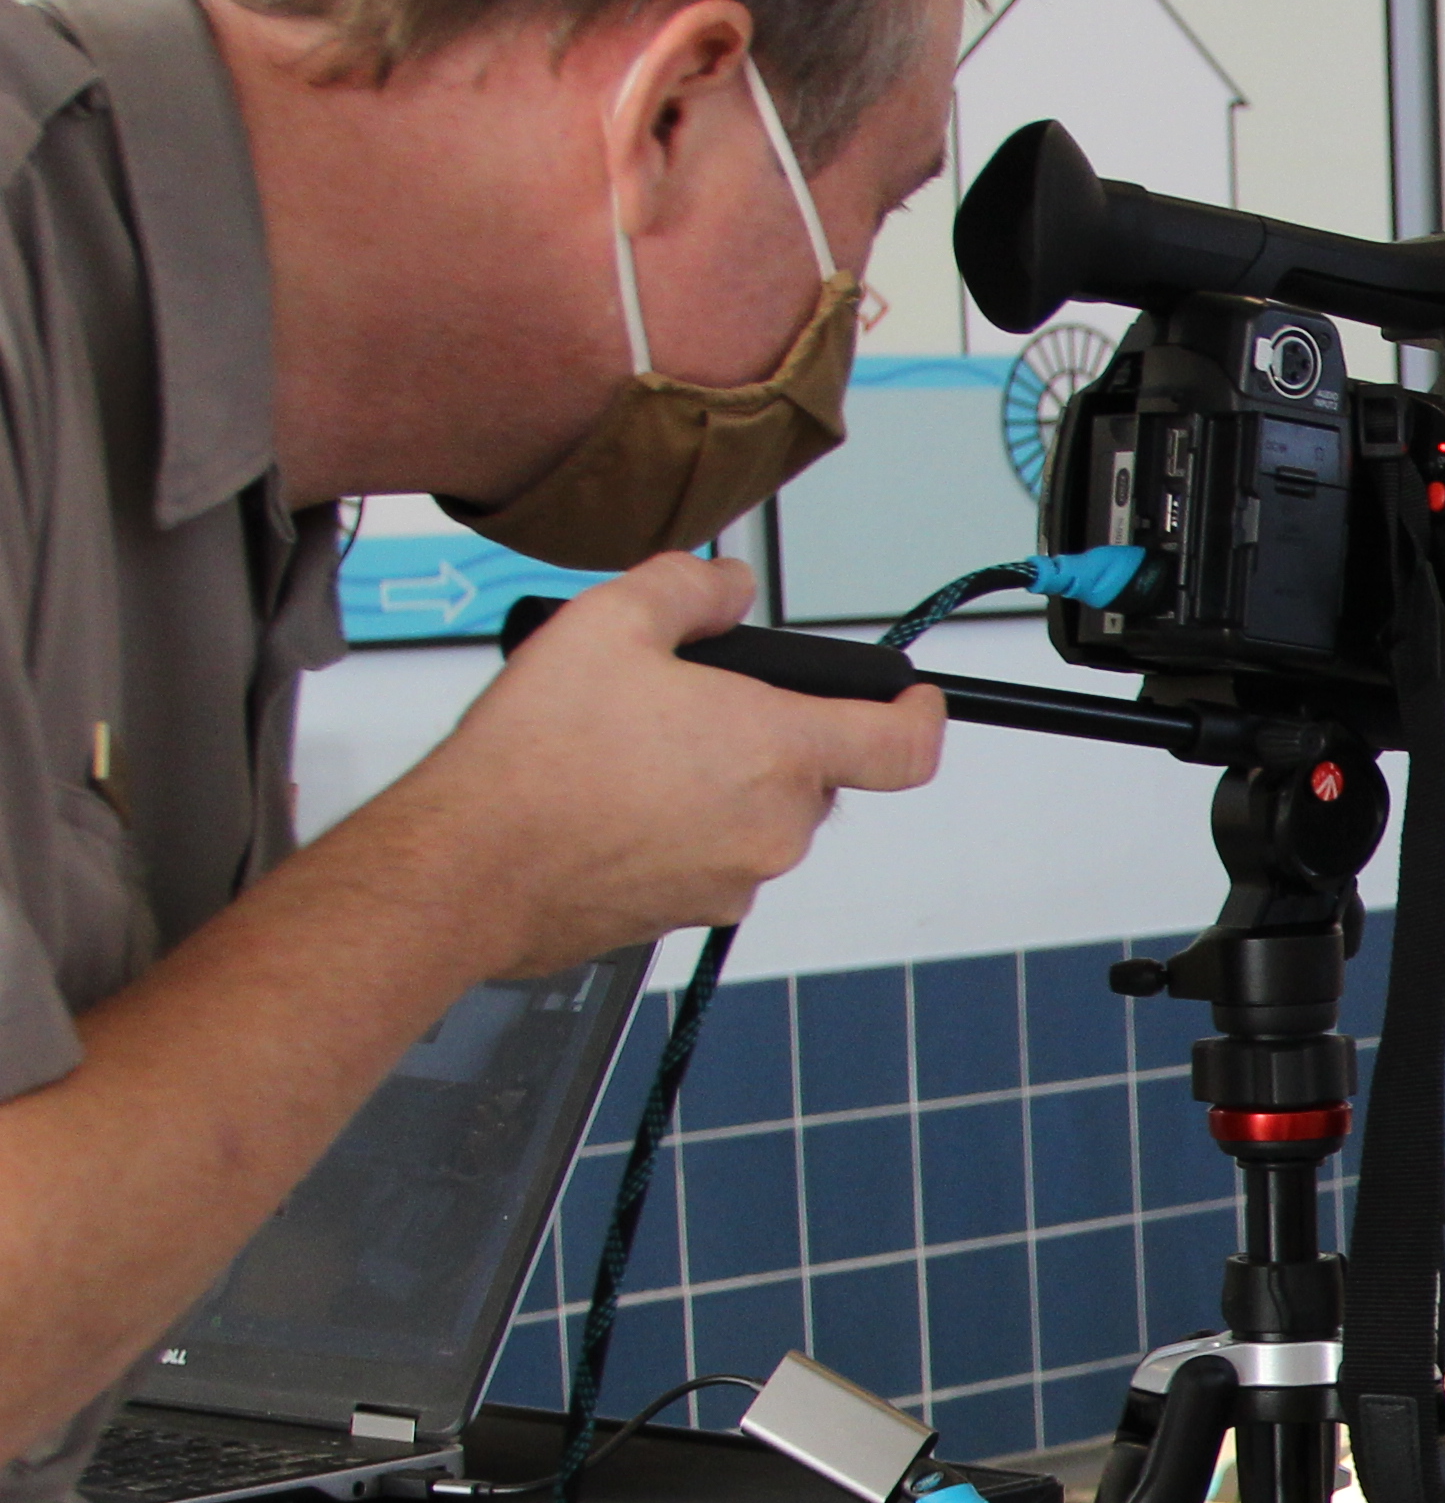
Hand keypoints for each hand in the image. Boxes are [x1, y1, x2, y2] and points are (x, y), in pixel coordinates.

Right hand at [362, 554, 945, 976]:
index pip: (906, 747)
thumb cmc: (535, 759)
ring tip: (628, 752)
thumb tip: (728, 586)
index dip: (920, 715)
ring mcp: (735, 882)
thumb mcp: (608, 622)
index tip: (912, 698)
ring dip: (716, 782)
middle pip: (817, 774)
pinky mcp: (690, 916)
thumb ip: (689, 589)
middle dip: (771, 735)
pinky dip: (678, 828)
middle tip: (689, 705)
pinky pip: (708, 859)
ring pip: (756, 816)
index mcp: (782, 753)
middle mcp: (774, 828)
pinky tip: (608, 802)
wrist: (466, 870)